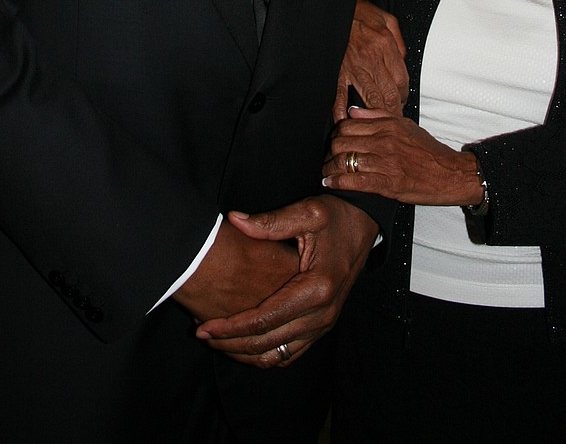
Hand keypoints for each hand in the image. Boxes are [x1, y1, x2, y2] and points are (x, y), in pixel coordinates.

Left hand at [194, 197, 377, 366]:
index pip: (265, 319)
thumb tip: (235, 220)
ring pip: (279, 354)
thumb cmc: (336, 216)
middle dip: (231, 342)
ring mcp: (325, 323)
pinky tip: (243, 343)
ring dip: (246, 352)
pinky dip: (265, 354)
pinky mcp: (323, 324)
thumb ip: (271, 222)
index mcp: (317, 288)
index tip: (204, 326)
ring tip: (217, 341)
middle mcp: (323, 313)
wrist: (364, 223)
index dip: (231, 326)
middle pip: (269, 342)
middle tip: (200, 334)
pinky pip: (291, 352)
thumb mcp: (307, 212)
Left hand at [323, 107, 483, 205]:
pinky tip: (330, 183)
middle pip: (342, 142)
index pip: (349, 124)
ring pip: (345, 161)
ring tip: (326, 171)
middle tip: (327, 157)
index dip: (336, 133)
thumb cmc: (430, 151)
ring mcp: (386, 163)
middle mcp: (385, 142)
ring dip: (330, 168)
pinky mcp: (388, 184)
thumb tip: (353, 111)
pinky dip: (338, 182)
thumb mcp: (406, 125)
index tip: (333, 140)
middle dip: (329, 151)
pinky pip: (355, 181)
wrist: (452, 174)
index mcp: (388, 126)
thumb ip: (378, 117)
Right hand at [333, 0, 408, 120]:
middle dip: (395, 110)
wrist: (336, 7)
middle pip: (388, 94)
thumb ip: (399, 42)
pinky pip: (340, 95)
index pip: (401, 80)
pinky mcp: (336, 71)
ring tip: (381, 125)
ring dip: (377, 114)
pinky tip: (347, 121)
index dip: (405, 94)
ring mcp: (352, 67)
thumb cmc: (360, 12)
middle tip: (396, 120)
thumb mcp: (388, 20)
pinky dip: (342, 110)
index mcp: (385, 45)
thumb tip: (403, 61)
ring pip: (370, 98)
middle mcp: (371, 59)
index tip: (403, 100)